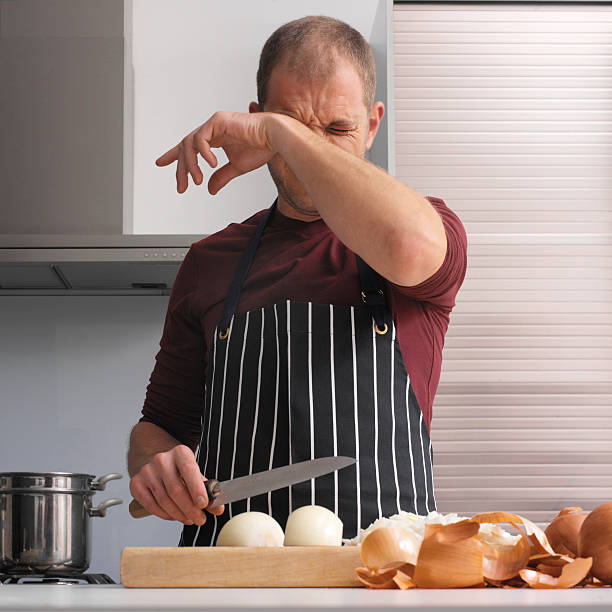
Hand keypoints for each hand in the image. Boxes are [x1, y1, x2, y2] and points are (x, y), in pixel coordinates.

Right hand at [129, 444, 224, 525]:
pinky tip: (174, 516)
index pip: (189, 470)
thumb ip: (206, 490)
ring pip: (164, 500)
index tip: (204, 504)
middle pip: (176, 489)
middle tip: (199, 519)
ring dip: (178, 514)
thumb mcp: (194, 472)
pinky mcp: (136, 483)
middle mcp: (162, 459)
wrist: (154, 459)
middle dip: (189, 508)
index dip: (197, 489)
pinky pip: (151, 505)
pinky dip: (164, 515)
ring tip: (189, 519)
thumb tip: (218, 508)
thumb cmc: (178, 468)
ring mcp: (147, 471)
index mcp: (180, 452)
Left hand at [155, 111, 274, 194]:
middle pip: (185, 147)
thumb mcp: (237, 168)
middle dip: (181, 168)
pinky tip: (211, 164)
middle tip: (181, 187)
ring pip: (189, 143)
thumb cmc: (261, 149)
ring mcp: (213, 123)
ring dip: (190, 165)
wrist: (275, 139)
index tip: (160, 163)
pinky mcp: (218, 120)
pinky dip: (203, 154)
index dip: (174, 155)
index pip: (189, 146)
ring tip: (197, 181)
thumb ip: (221, 177)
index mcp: (215, 138)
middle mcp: (212, 128)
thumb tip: (209, 190)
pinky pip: (201, 139)